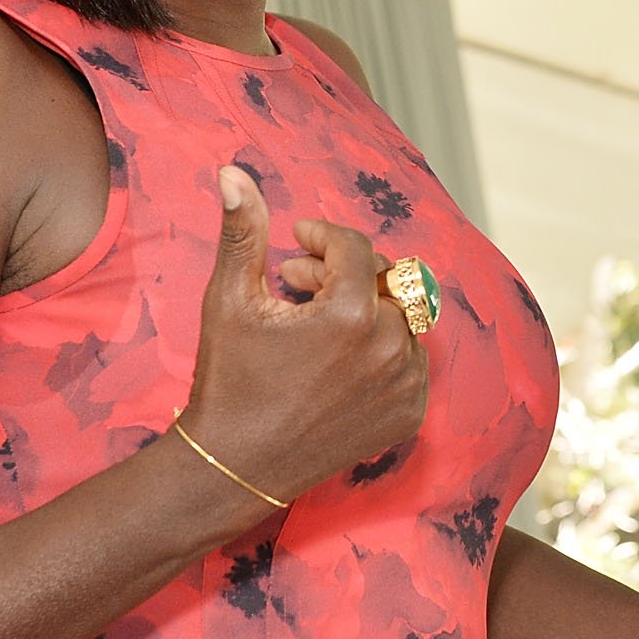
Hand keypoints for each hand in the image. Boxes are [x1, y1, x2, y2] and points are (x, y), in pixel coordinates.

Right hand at [178, 167, 427, 505]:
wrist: (236, 466)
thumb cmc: (228, 380)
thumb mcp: (229, 300)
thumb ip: (241, 233)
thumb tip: (232, 173)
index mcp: (353, 313)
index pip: (354, 246)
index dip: (321, 237)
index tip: (295, 242)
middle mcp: (391, 347)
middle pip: (383, 278)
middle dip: (341, 271)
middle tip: (296, 283)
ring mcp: (406, 384)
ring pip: (399, 316)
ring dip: (363, 308)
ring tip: (313, 323)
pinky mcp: (409, 413)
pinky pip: (409, 359)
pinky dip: (379, 348)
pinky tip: (336, 359)